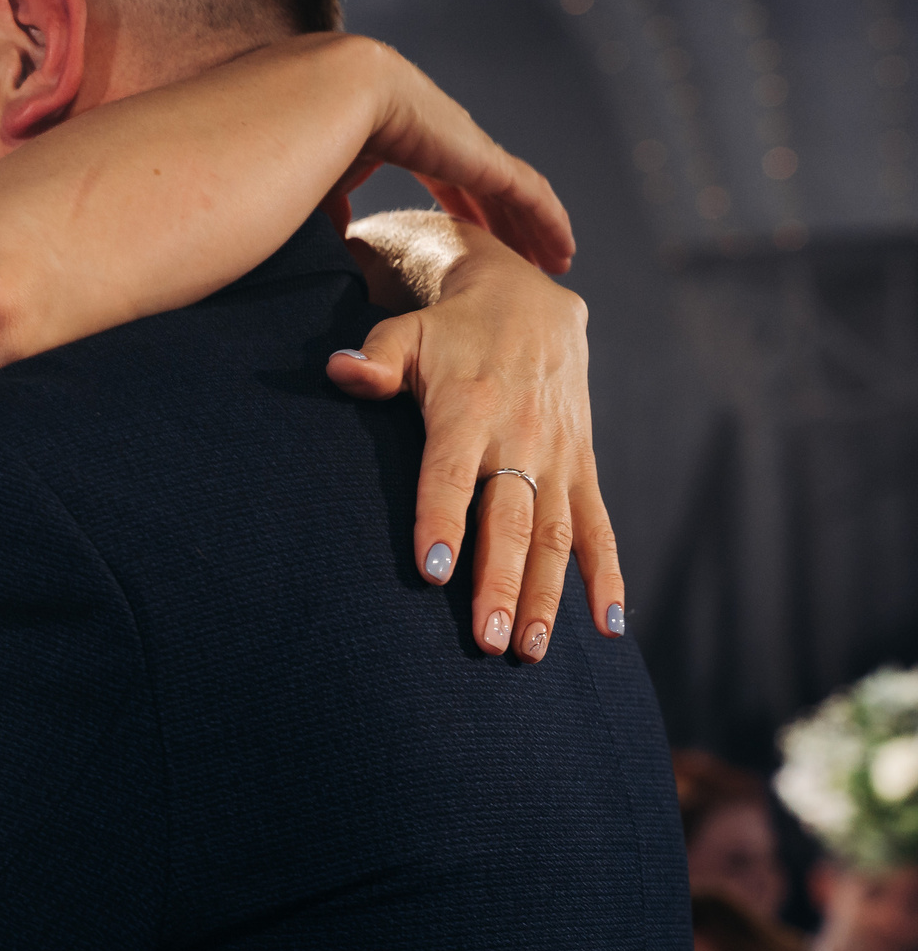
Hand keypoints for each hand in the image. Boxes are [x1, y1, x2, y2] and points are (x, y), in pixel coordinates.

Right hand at [325, 38, 576, 275]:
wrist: (335, 93)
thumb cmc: (316, 133)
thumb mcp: (327, 180)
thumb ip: (337, 211)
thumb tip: (341, 241)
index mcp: (412, 142)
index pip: (449, 182)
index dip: (465, 212)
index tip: (475, 243)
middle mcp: (448, 141)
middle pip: (490, 191)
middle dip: (508, 223)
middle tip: (525, 258)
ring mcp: (471, 148)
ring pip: (517, 195)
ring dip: (536, 227)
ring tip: (554, 261)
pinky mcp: (486, 160)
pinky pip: (531, 195)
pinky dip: (550, 221)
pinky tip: (564, 250)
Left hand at [325, 228, 625, 660]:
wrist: (529, 299)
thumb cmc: (448, 329)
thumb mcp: (407, 332)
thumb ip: (375, 359)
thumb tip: (341, 370)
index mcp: (468, 409)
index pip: (449, 473)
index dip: (442, 520)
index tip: (432, 571)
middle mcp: (519, 438)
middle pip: (509, 520)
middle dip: (498, 583)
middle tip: (485, 642)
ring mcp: (557, 456)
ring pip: (555, 535)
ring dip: (546, 596)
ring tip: (529, 651)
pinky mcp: (582, 466)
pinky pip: (598, 526)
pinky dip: (606, 576)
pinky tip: (609, 627)